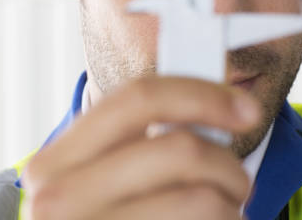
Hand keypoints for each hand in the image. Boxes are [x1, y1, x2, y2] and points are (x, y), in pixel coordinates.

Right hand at [22, 76, 260, 219]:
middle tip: (237, 181)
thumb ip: (133, 146)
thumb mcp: (94, 184)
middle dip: (228, 164)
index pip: (137, 99)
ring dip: (229, 208)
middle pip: (182, 150)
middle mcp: (62, 201)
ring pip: (203, 200)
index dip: (200, 94)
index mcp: (55, 163)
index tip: (245, 108)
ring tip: (220, 217)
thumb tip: (213, 109)